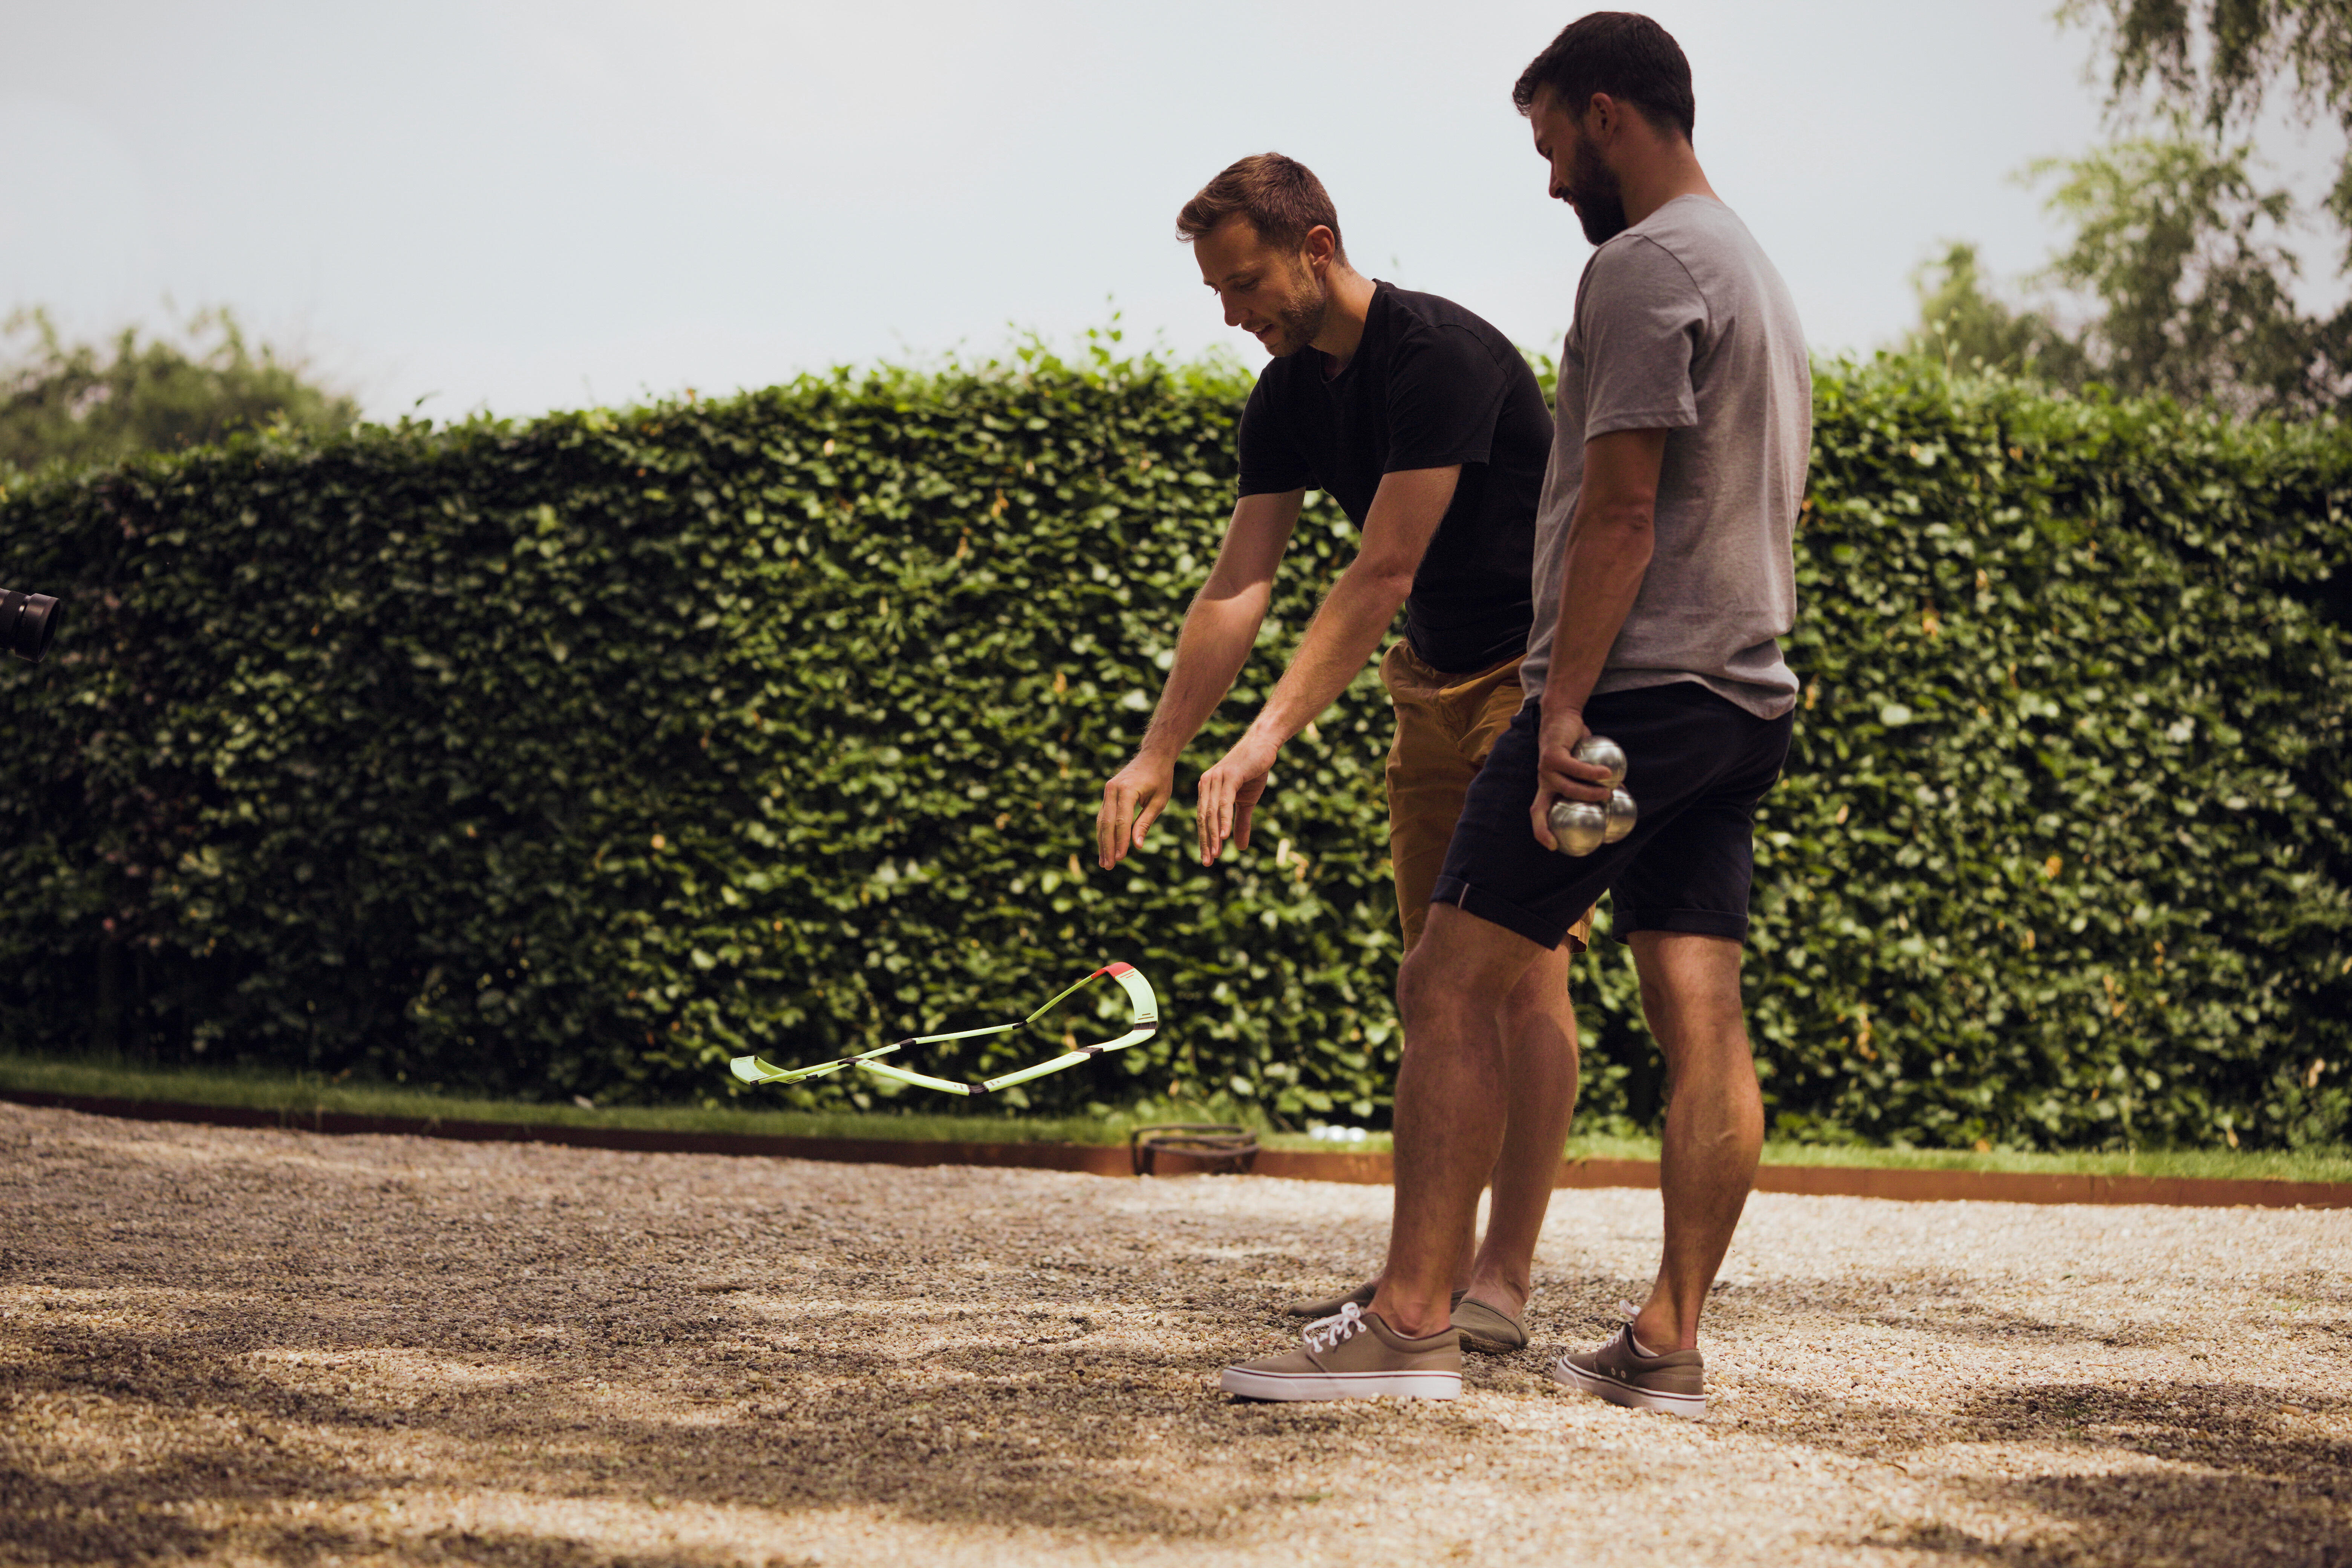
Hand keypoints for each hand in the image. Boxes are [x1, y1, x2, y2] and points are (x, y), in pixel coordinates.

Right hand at [1096, 753, 1174, 869]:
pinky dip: (1104, 832)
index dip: (1121, 841)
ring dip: (1102, 842)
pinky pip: (1103, 815)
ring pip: (1101, 820)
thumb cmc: (1161, 777)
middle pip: (1106, 823)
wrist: (1153, 755)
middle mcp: (1112, 789)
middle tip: (1108, 866)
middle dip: (1108, 846)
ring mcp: (1108, 790)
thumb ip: (1145, 823)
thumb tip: (1136, 846)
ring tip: (1104, 861)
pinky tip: (1105, 846)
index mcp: (1127, 790)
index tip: (1121, 859)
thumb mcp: (1158, 801)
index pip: (1121, 821)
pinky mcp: (1107, 792)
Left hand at [1197, 730, 1279, 865]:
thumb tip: (1239, 847)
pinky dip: (1224, 819)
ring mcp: (1216, 778)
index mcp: (1207, 790)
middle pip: (1204, 818)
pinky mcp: (1229, 775)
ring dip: (1213, 834)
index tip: (1207, 860)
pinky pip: (1224, 801)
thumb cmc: (1253, 772)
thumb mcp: (1246, 802)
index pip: (1203, 819)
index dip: (1204, 840)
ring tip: (1215, 853)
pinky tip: (1225, 835)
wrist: (1263, 747)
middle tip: (1208, 862)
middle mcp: (1206, 784)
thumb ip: (1240, 823)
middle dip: (1205, 841)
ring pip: (1212, 812)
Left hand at [1529, 701, 1614, 850]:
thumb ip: (1598, 782)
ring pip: (1567, 787)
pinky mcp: (1552, 755)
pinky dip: (1591, 772)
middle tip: (1592, 816)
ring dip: (1589, 792)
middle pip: (1542, 808)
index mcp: (1548, 788)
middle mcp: (1544, 781)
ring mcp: (1545, 769)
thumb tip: (1622, 796)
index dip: (1542, 832)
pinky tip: (1607, 773)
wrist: (1562, 718)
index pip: (1539, 814)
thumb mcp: (1584, 766)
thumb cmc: (1575, 745)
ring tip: (1608, 792)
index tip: (1553, 846)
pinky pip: (1574, 768)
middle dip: (1559, 819)